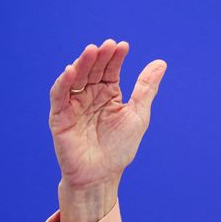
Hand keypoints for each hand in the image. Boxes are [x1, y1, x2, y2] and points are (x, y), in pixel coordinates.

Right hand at [50, 39, 166, 188]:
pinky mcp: (59, 117)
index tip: (123, 46)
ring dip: (82, 64)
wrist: (102, 176)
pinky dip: (63, 83)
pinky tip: (70, 70)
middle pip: (93, 70)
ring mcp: (74, 105)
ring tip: (91, 51)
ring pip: (75, 78)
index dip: (116, 57)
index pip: (110, 69)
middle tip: (107, 45)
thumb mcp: (137, 114)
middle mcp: (89, 95)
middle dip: (99, 57)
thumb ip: (146, 88)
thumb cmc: (120, 148)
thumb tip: (161, 62)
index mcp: (108, 93)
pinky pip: (59, 96)